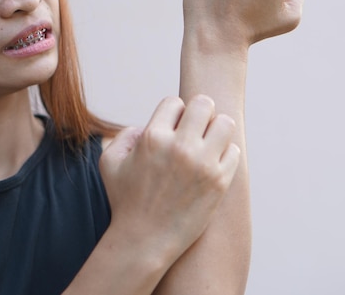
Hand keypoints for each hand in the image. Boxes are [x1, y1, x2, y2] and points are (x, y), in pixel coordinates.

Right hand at [99, 95, 240, 261]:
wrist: (144, 242)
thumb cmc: (125, 202)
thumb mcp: (110, 163)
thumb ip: (125, 135)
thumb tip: (148, 125)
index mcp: (153, 138)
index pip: (174, 103)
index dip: (173, 115)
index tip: (172, 131)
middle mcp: (180, 146)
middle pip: (204, 104)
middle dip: (199, 114)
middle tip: (195, 131)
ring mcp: (203, 164)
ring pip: (225, 123)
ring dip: (217, 131)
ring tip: (208, 144)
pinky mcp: (220, 181)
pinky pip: (234, 151)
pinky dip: (225, 155)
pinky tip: (213, 165)